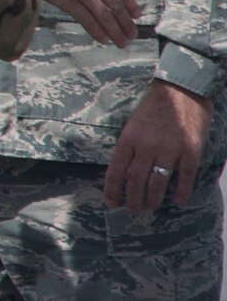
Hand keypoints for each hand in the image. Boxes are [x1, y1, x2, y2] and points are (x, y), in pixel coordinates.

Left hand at [104, 80, 211, 214]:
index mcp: (129, 139)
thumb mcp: (133, 124)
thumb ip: (129, 146)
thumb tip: (124, 171)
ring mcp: (169, 149)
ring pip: (158, 182)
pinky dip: (181, 191)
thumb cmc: (154, 106)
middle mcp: (147, 146)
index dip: (112, 190)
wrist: (181, 89)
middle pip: (136, 181)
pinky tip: (179, 201)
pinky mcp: (190, 150)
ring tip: (151, 207)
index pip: (116, 170)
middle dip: (132, 199)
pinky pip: (185, 176)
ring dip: (153, 198)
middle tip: (132, 211)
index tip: (111, 203)